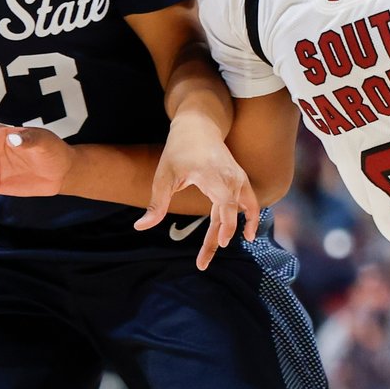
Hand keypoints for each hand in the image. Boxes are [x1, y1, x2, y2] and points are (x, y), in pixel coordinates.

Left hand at [136, 119, 261, 270]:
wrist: (198, 125)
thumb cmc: (179, 149)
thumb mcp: (164, 175)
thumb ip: (156, 203)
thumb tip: (140, 227)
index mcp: (214, 176)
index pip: (226, 207)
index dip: (224, 228)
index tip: (218, 247)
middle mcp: (232, 177)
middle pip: (232, 214)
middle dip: (220, 239)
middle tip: (202, 263)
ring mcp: (239, 178)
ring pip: (245, 209)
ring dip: (237, 230)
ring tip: (226, 249)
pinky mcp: (240, 179)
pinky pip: (249, 202)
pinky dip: (249, 216)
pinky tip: (247, 231)